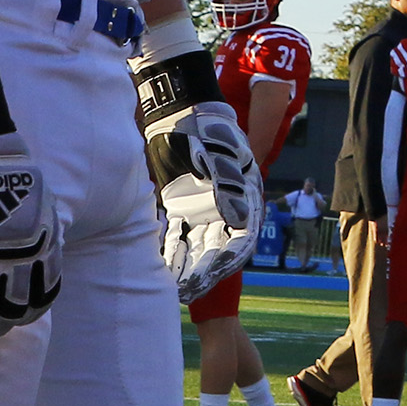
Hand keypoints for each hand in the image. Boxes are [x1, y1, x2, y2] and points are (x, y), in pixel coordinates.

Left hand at [148, 96, 263, 301]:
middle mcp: (227, 208)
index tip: (212, 276)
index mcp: (245, 196)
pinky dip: (172, 252)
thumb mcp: (218, 152)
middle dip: (205, 271)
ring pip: (198, 246)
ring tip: (175, 289)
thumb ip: (227, 184)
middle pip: (218, 247)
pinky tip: (161, 269)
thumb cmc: (206, 128)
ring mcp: (205, 210)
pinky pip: (178, 236)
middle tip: (189, 292)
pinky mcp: (183, 208)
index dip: (229, 258)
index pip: (241, 236)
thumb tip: (239, 221)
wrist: (180, 113)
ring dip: (188, 267)